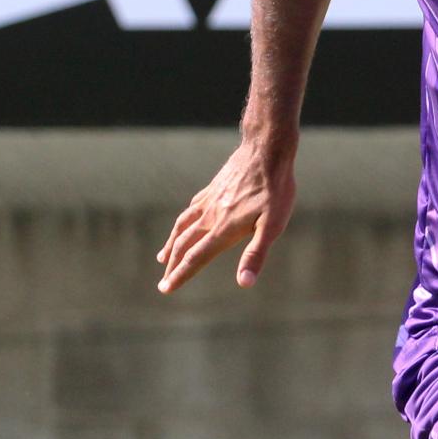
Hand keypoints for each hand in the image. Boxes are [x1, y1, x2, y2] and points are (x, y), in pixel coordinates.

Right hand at [157, 137, 296, 294]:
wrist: (266, 150)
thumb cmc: (274, 189)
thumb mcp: (273, 225)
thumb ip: (256, 254)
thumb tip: (244, 283)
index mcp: (223, 229)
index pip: (196, 258)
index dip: (180, 275)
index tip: (166, 289)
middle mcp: (210, 216)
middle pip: (185, 245)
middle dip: (173, 266)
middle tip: (164, 283)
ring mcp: (209, 201)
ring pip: (182, 226)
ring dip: (172, 245)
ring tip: (163, 257)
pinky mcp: (212, 189)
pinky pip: (190, 210)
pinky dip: (181, 222)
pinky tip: (183, 224)